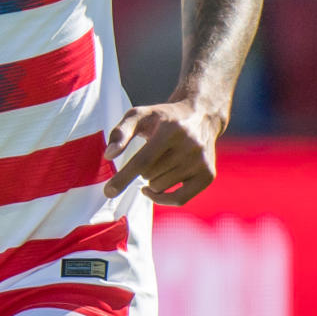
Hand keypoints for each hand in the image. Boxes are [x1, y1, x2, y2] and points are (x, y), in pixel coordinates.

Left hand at [102, 100, 222, 205]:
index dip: (124, 177)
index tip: (108, 192)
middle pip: (149, 174)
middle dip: (140, 170)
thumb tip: (108, 155)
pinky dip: (161, 199)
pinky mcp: (208, 175)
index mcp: (170, 129)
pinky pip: (179, 200)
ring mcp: (201, 162)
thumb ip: (121, 132)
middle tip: (147, 155)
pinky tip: (151, 190)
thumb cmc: (162, 117)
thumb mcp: (138, 115)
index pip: (143, 160)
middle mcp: (189, 146)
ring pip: (160, 186)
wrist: (200, 116)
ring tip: (157, 162)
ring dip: (150, 180)